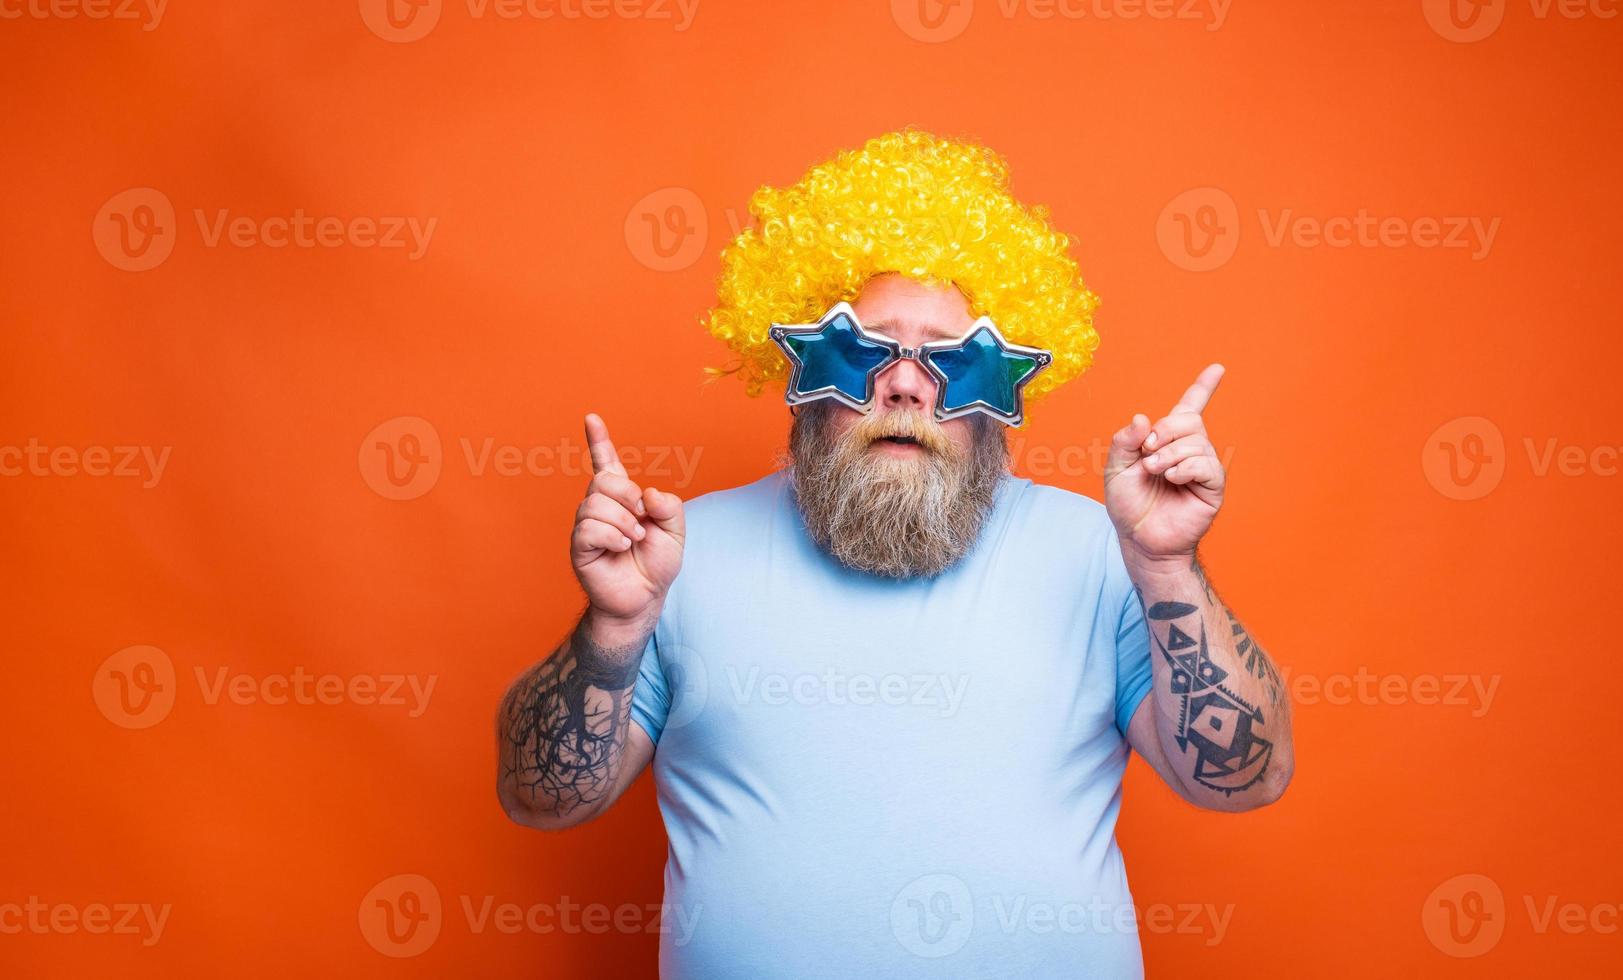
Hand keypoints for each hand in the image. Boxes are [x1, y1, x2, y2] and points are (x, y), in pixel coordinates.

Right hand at [571, 414, 684, 637]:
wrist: (644, 598)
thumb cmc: (656, 564)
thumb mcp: (676, 532)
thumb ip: (669, 506)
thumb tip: (646, 493)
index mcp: (622, 498)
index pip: (606, 463)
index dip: (598, 440)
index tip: (591, 418)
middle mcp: (599, 507)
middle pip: (603, 481)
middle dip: (628, 496)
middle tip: (641, 519)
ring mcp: (586, 526)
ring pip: (596, 504)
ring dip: (623, 523)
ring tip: (633, 541)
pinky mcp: (579, 547)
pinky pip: (589, 529)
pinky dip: (612, 537)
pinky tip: (621, 548)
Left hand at [1104, 364, 1226, 570]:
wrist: (1140, 538)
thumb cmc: (1129, 505)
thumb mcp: (1115, 468)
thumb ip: (1124, 441)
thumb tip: (1143, 418)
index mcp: (1168, 441)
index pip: (1190, 407)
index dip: (1204, 387)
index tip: (1217, 368)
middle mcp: (1190, 450)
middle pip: (1188, 420)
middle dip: (1164, 431)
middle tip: (1147, 452)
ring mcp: (1203, 467)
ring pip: (1195, 441)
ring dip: (1168, 455)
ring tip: (1155, 473)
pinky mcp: (1212, 487)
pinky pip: (1205, 464)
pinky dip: (1183, 468)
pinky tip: (1172, 479)